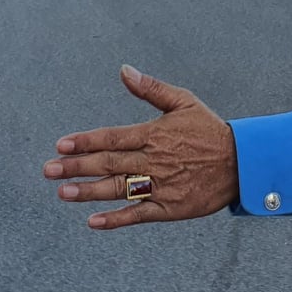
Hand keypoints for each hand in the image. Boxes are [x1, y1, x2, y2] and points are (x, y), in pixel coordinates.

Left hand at [45, 66, 239, 229]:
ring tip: (63, 193)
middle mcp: (154, 160)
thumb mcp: (183, 101)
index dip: (85, 141)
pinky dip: (116, 219)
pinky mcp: (171, 208)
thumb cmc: (210, 130)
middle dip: (76, 167)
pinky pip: (139, 214)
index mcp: (154, 134)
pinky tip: (93, 221)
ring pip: (119, 189)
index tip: (61, 146)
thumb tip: (124, 70)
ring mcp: (162, 185)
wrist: (243, 162)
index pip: (111, 137)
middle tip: (49, 170)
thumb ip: (151, 89)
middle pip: (108, 163)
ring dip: (89, 192)